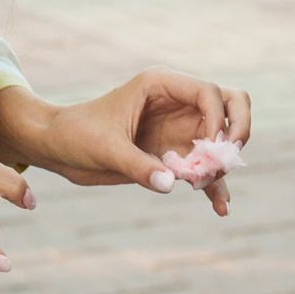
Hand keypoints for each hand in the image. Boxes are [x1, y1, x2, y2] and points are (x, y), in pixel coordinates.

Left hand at [0, 71, 251, 215]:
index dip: (217, 118)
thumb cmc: (76, 135)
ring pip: (222, 138)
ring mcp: (179, 128)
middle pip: (230, 103)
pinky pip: (204, 168)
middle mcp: (177, 103)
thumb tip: (171, 183)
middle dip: (237, 129)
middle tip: (229, 156)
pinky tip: (220, 207)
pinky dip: (214, 185)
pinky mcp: (174, 154)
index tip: (208, 147)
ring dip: (223, 163)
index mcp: (161, 85)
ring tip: (207, 188)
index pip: (209, 91)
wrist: (57, 148)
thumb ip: (138, 165)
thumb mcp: (105, 148)